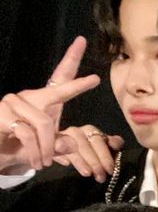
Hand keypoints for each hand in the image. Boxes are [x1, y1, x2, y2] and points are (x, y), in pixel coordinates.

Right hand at [0, 37, 121, 176]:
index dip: (73, 64)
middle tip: (94, 82)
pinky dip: (35, 151)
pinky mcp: (2, 114)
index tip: (84, 48)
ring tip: (44, 163)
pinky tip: (35, 161)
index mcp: (42, 101)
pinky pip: (28, 132)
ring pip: (43, 123)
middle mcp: (29, 96)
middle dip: (77, 87)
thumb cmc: (20, 149)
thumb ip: (60, 145)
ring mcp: (13, 102)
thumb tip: (72, 145)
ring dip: (47, 148)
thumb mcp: (46, 150)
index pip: (61, 79)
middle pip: (57, 92)